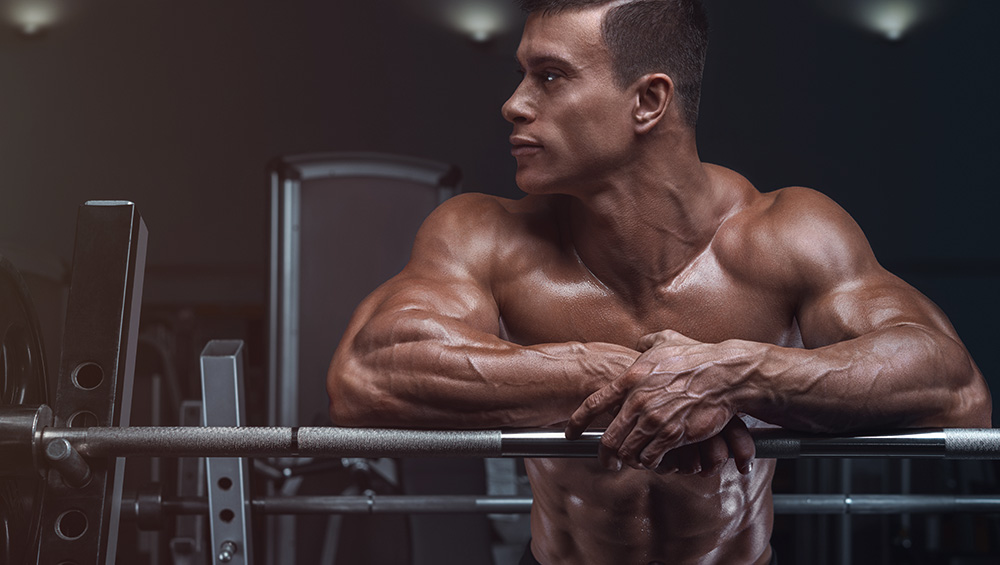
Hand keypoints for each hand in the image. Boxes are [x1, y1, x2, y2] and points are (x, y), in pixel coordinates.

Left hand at [564, 329, 756, 473]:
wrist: (725, 375)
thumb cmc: (698, 356)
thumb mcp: (667, 340)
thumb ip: (647, 342)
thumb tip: (639, 342)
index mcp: (630, 378)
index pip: (593, 404)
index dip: (577, 422)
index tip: (571, 434)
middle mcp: (638, 401)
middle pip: (608, 438)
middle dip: (604, 454)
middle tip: (607, 461)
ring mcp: (655, 420)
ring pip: (628, 452)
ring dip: (630, 460)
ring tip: (634, 462)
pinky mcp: (673, 435)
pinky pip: (651, 458)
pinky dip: (651, 463)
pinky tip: (655, 461)